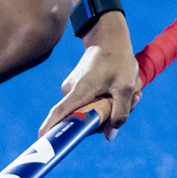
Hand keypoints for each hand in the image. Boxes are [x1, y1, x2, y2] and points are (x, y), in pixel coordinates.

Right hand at [38, 13, 138, 140]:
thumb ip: (120, 113)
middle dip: (110, 115)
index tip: (42, 142)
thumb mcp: (126, 87)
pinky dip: (109, 98)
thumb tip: (109, 136)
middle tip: (134, 100)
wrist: (109, 35)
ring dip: (113, 105)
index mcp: (79, 91)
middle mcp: (71, 91)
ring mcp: (74, 88)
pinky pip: (93, 101)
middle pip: (85, 118)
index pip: (59, 113)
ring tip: (133, 91)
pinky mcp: (79, 86)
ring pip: (93, 109)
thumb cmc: (118, 58)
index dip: (51, 128)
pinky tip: (126, 88)